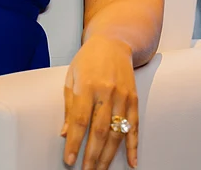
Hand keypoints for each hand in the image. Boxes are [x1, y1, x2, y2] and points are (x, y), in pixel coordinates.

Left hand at [61, 36, 139, 169]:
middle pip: (100, 130)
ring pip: (117, 132)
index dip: (74, 142)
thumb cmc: (88, 60)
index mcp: (88, 86)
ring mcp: (123, 96)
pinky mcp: (134, 99)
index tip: (69, 160)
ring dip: (108, 155)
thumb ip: (69, 106)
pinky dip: (133, 146)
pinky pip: (134, 126)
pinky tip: (131, 162)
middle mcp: (108, 92)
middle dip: (92, 155)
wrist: (114, 42)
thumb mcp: (71, 78)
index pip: (80, 120)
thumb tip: (65, 134)